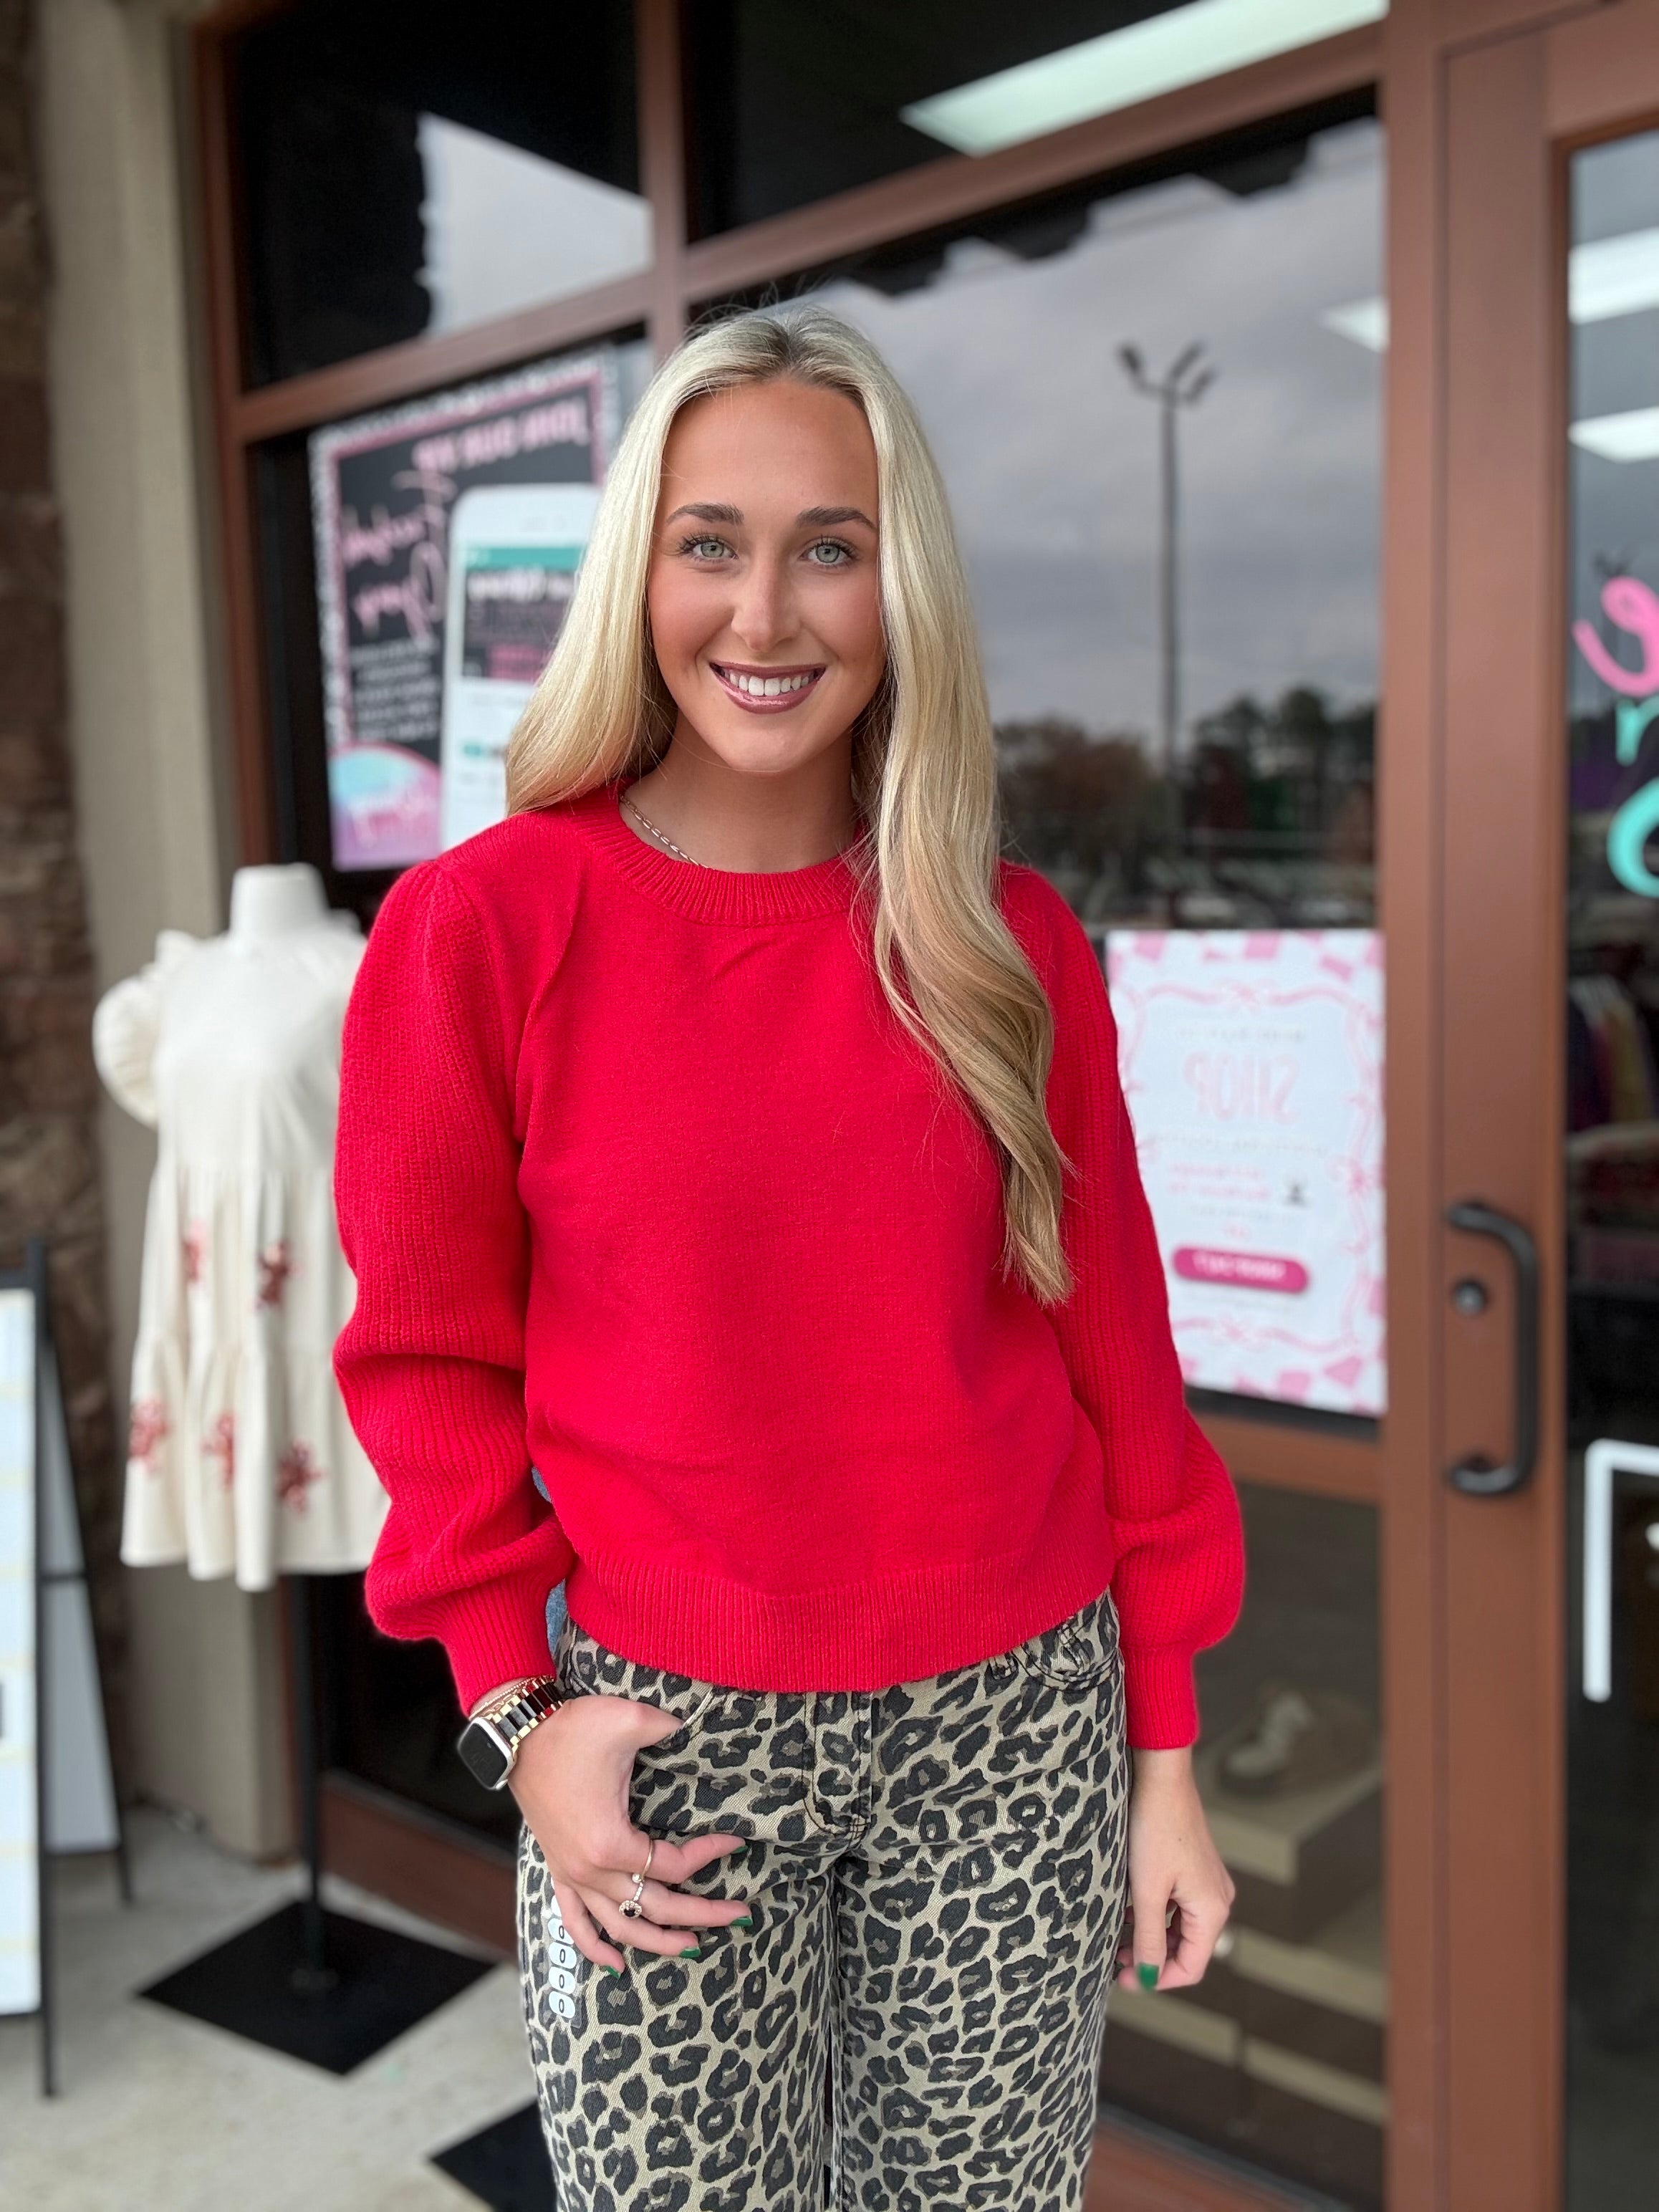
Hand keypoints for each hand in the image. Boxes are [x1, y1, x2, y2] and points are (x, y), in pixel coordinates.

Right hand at [510, 1694, 748, 1973]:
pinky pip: (575, 1922)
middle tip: (739, 1914)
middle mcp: (590, 1870)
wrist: (518, 1734)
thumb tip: (698, 1729)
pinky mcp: (558, 1869)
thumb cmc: (573, 1729)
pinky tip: (616, 1964)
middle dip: (701, 1913)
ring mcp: (572, 1874)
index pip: (674, 1865)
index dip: (709, 1854)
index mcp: (611, 1843)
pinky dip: (595, 1947)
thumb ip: (671, 1728)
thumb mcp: (630, 1721)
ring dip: (658, 1941)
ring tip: (692, 1947)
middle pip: (656, 1906)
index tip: (737, 1841)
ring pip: (619, 1926)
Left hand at [1115, 1746, 1234, 1992]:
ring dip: (1152, 1937)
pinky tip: (1129, 1911)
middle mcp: (1217, 1900)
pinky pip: (1178, 1906)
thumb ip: (1150, 1938)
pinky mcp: (1194, 1869)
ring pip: (1180, 1928)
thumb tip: (1149, 1977)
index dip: (1156, 1979)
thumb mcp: (1147, 1890)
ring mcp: (1208, 1883)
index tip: (1123, 1978)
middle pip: (1187, 1950)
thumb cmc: (1154, 1829)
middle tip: (1116, 1960)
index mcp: (1212, 1910)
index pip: (1190, 1968)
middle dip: (1152, 1959)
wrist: (1161, 1777)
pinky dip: (1155, 1915)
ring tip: (1118, 1937)